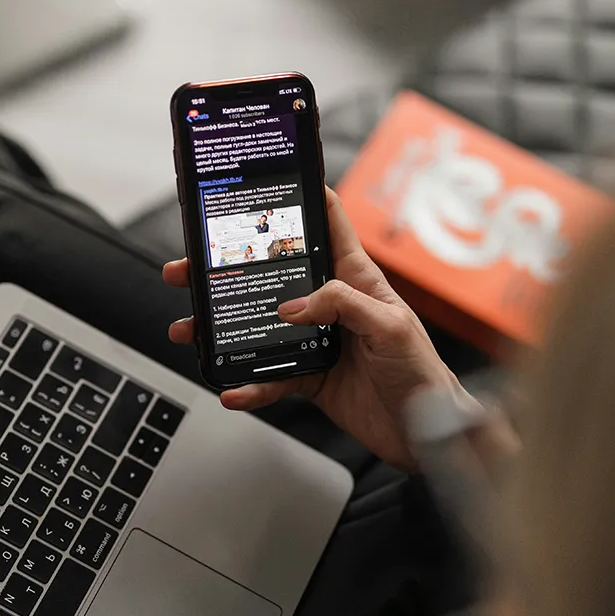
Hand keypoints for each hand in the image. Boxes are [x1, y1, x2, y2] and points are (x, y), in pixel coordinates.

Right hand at [163, 187, 467, 470]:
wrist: (424, 433)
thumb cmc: (421, 372)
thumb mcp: (390, 326)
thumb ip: (343, 305)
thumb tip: (292, 306)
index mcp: (355, 280)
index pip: (327, 227)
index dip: (301, 199)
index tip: (265, 182)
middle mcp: (329, 305)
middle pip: (271, 277)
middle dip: (227, 269)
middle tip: (190, 268)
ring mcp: (313, 340)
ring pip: (257, 327)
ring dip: (221, 329)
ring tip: (190, 330)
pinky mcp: (307, 376)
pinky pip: (268, 377)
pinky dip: (248, 385)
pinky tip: (231, 389)